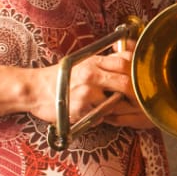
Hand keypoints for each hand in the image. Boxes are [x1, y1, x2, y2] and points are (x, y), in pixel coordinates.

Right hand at [29, 41, 144, 127]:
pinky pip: (100, 116)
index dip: (137, 72)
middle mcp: (91, 74)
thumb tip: (129, 58)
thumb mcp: (82, 63)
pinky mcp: (80, 109)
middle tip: (137, 101)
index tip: (142, 81)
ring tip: (111, 108)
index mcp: (94, 61)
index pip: (126, 61)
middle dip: (135, 94)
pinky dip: (101, 117)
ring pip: (115, 102)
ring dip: (116, 108)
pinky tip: (93, 113)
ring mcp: (86, 92)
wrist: (35, 90)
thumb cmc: (60, 77)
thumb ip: (104, 63)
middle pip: (127, 83)